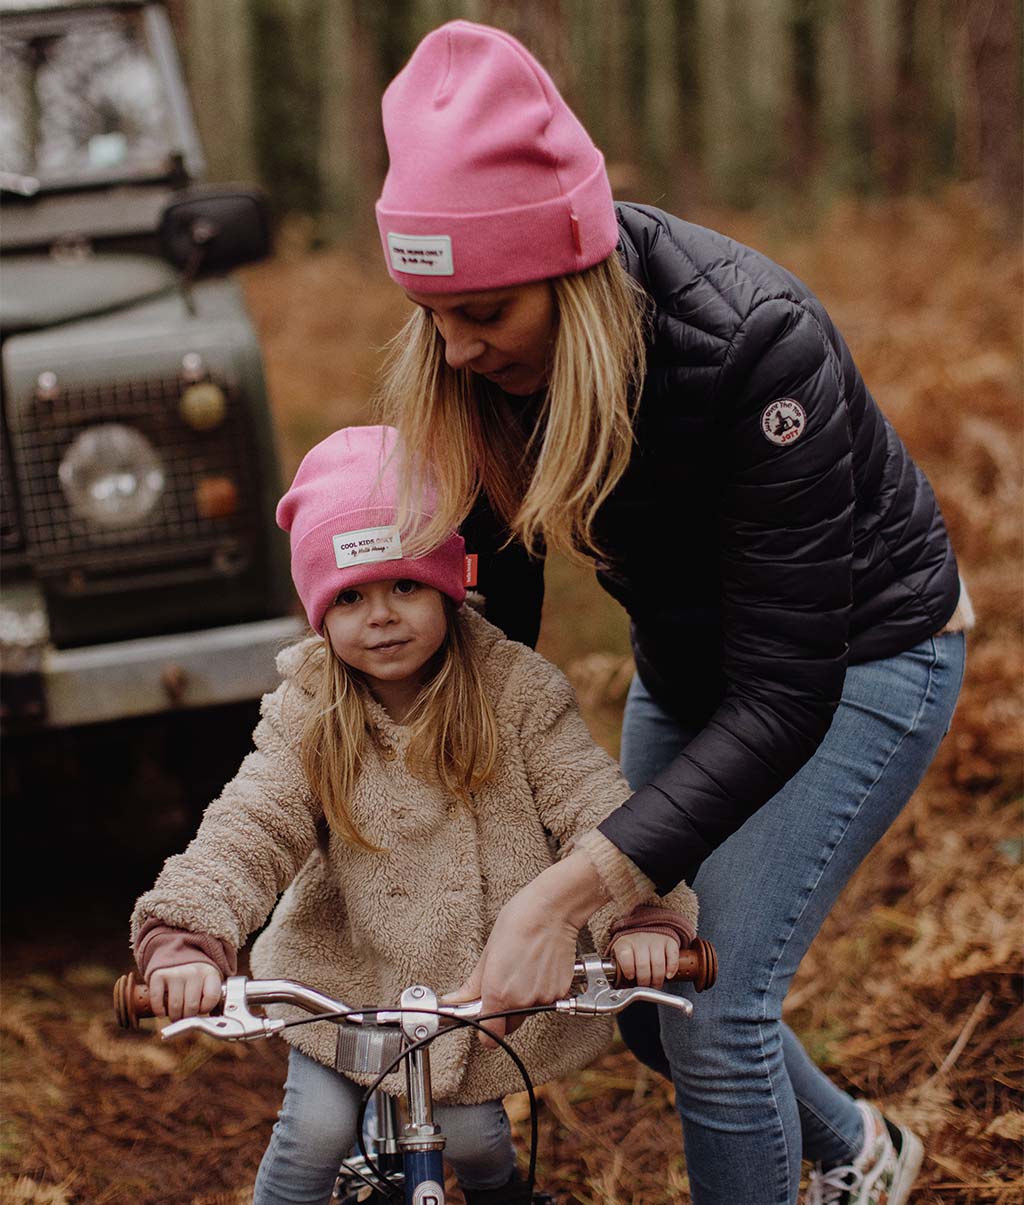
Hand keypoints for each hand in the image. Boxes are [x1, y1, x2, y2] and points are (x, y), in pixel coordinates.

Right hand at [148, 963, 222, 1020]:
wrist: (180, 954)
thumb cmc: (197, 977)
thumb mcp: (210, 982)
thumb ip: (211, 998)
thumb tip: (208, 1022)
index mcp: (210, 974)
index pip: (211, 998)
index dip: (205, 1009)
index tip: (201, 1009)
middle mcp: (193, 972)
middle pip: (192, 1007)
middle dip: (188, 1018)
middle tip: (186, 1016)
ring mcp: (176, 973)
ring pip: (175, 1007)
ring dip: (175, 1017)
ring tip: (176, 1014)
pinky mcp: (159, 975)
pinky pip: (157, 1000)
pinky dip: (159, 1011)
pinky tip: (163, 1011)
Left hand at [443, 850, 609, 1048]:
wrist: (551, 910)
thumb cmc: (518, 922)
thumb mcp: (488, 952)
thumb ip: (472, 985)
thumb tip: (455, 1000)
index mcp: (498, 993)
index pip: (490, 1036)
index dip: (485, 1031)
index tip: (483, 1018)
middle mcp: (522, 1001)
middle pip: (508, 1026)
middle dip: (503, 1013)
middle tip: (502, 987)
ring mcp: (543, 997)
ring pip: (528, 1013)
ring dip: (523, 1001)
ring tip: (522, 971)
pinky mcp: (560, 991)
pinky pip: (546, 1001)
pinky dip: (540, 991)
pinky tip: (537, 968)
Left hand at [608, 932, 680, 988]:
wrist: (644, 932)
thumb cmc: (631, 950)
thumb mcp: (620, 956)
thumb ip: (619, 970)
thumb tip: (619, 987)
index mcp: (625, 944)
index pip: (625, 956)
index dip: (628, 970)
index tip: (630, 977)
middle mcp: (640, 940)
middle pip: (643, 965)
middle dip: (644, 981)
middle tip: (644, 987)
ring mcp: (655, 940)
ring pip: (658, 963)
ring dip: (657, 979)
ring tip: (655, 985)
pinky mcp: (669, 942)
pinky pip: (672, 955)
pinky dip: (672, 968)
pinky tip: (668, 976)